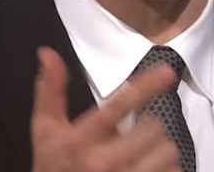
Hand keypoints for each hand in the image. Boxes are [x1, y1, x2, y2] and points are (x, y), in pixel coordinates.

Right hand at [31, 47, 181, 171]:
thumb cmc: (53, 166)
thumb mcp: (45, 132)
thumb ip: (50, 92)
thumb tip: (48, 53)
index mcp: (81, 140)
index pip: (117, 107)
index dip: (144, 87)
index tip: (166, 73)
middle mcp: (104, 162)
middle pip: (153, 128)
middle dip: (148, 128)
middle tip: (134, 136)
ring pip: (168, 152)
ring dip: (160, 151)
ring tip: (142, 157)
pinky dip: (166, 170)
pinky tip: (148, 171)